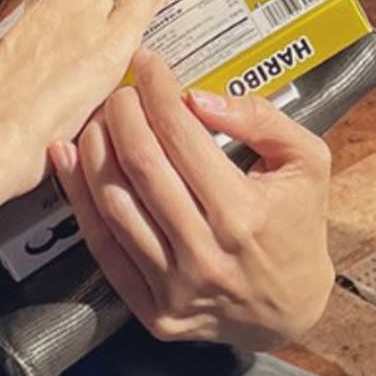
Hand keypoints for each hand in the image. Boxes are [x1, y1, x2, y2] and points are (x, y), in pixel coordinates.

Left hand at [50, 50, 334, 347]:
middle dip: (122, 114)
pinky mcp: (152, 310)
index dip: (157, 91)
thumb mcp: (306, 161)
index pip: (181, 136)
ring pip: (113, 203)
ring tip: (98, 119)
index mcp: (243, 214)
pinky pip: (102, 246)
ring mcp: (174, 287)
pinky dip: (78, 198)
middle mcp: (204, 254)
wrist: (291, 311)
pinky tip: (70, 160)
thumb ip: (261, 119)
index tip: (147, 63)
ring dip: (95, 149)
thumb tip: (198, 98)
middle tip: (121, 90)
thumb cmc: (298, 227)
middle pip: (141, 165)